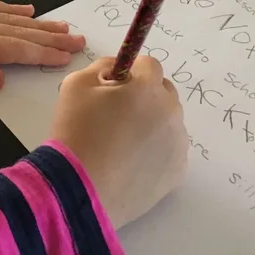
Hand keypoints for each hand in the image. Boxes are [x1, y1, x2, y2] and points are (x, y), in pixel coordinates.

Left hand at [0, 0, 84, 90]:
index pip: (15, 51)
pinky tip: (26, 10)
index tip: (68, 57)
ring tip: (62, 26)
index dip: (43, 55)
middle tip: (78, 40)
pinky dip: (13, 9)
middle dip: (51, 38)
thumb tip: (1, 79)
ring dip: (39, 24)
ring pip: (11, 19)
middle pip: (20, 33)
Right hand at [51, 56, 187, 229]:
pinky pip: (170, 151)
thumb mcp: (76, 85)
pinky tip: (131, 164)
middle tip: (117, 115)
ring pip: (168, 123)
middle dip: (145, 96)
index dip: (131, 72)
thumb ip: (101, 67)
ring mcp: (178, 144)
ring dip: (152, 124)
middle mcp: (171, 112)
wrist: (82, 189)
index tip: (113, 86)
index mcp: (148, 88)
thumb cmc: (77, 132)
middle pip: (164, 92)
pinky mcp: (178, 172)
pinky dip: (156, 152)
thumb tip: (117, 69)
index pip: (149, 65)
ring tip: (122, 144)